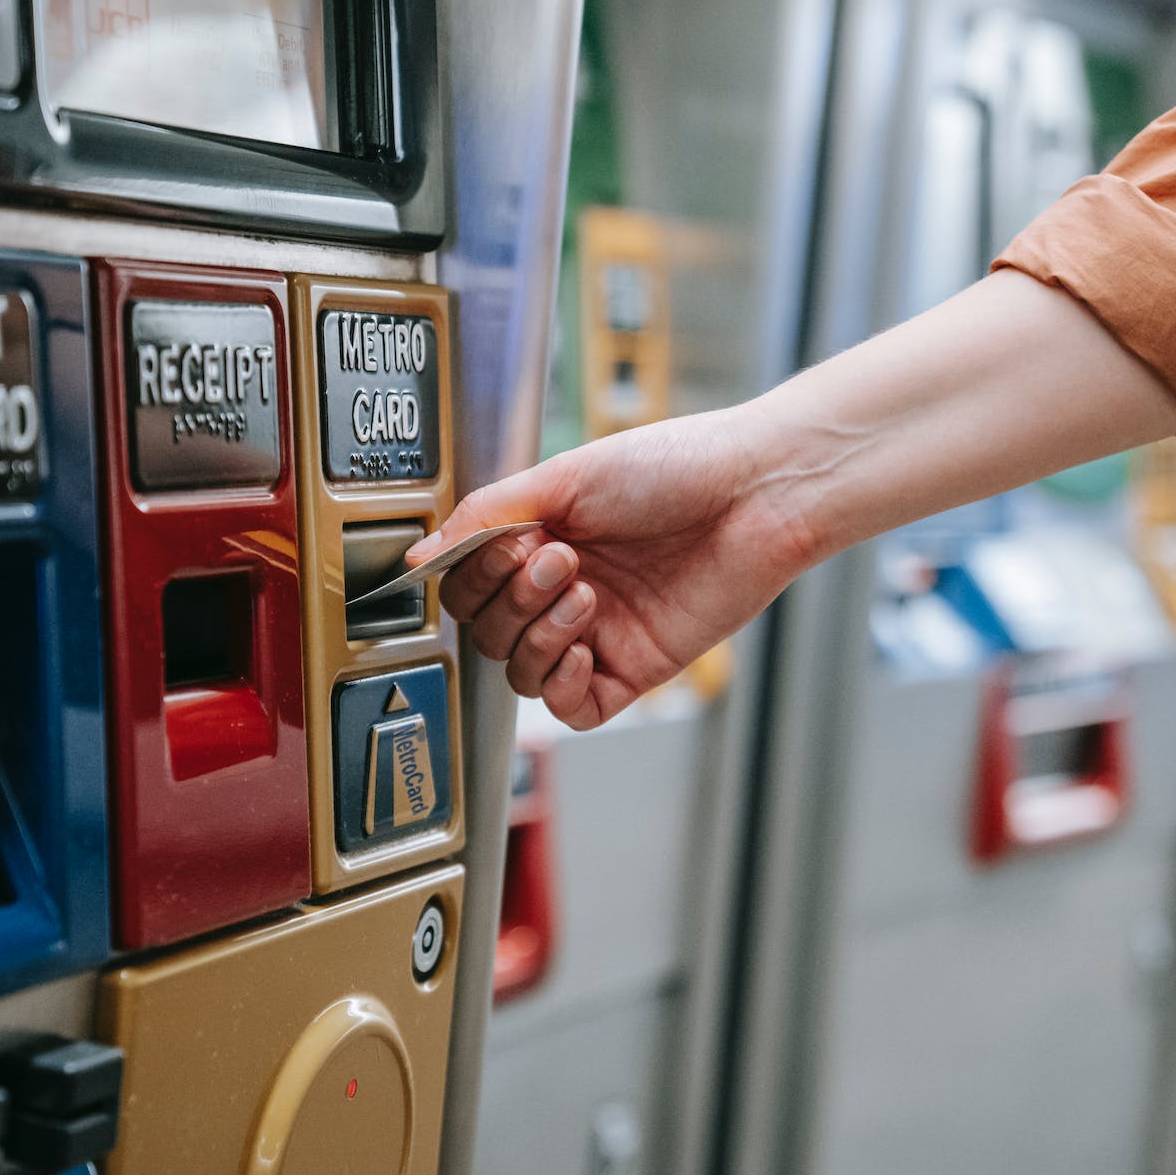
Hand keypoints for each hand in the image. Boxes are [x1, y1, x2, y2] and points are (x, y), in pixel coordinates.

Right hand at [409, 407, 815, 729]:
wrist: (756, 492)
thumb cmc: (677, 467)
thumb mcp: (565, 477)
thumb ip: (485, 517)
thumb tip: (419, 559)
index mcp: (539, 540)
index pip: (467, 585)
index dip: (475, 574)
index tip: (510, 543)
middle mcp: (562, 589)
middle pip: (486, 632)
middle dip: (511, 599)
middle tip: (558, 559)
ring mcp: (596, 632)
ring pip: (519, 671)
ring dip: (537, 633)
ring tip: (583, 590)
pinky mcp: (633, 669)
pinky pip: (571, 707)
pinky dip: (561, 682)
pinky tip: (584, 644)